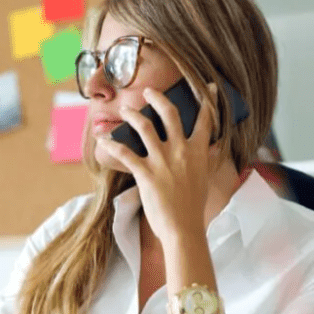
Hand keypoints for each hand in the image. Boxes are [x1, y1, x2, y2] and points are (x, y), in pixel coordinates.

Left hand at [96, 83, 223, 241]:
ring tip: (125, 109)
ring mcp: (162, 160)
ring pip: (145, 126)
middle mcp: (180, 150)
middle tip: (148, 91)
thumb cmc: (193, 207)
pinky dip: (111, 145)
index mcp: (198, 151)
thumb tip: (210, 148)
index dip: (208, 100)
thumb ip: (204, 159)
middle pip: (169, 113)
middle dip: (157, 98)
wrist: (183, 228)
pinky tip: (103, 140)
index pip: (205, 120)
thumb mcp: (203, 178)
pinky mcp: (145, 173)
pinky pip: (125, 153)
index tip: (208, 86)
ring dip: (133, 114)